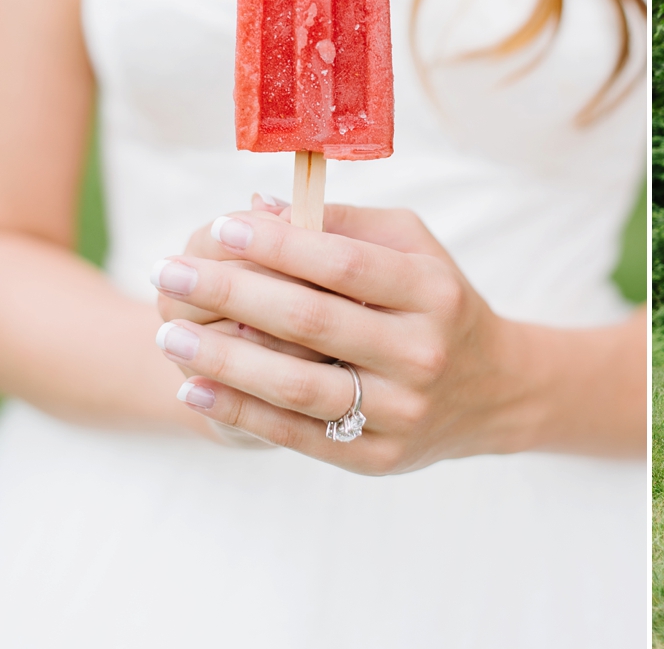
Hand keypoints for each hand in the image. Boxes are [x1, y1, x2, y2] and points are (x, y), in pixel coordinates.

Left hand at [150, 204, 550, 474]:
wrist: (493, 390)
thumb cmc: (440, 303)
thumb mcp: (416, 249)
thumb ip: (347, 224)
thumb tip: (262, 207)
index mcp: (432, 292)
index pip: (344, 265)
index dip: (278, 245)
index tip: (220, 227)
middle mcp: (421, 352)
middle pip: (311, 321)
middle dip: (230, 291)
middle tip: (168, 270)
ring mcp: (402, 410)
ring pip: (297, 385)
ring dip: (222, 359)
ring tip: (169, 333)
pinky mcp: (379, 457)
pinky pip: (298, 434)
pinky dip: (239, 410)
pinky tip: (193, 387)